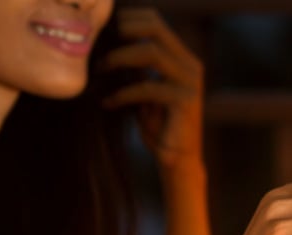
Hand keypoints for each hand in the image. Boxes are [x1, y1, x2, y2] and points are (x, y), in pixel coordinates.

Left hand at [102, 7, 203, 167]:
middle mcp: (191, 66)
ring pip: (152, 53)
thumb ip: (137, 69)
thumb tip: (105, 47)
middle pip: (157, 30)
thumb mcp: (145, 90)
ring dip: (120, 58)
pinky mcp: (185, 102)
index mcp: (182, 59)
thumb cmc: (158, 125)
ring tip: (100, 69)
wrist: (176, 160)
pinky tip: (108, 102)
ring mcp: (190, 83)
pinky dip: (123, 93)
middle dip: (126, 30)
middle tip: (100, 41)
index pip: (157, 23)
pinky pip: (148, 87)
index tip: (105, 26)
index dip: (131, 18)